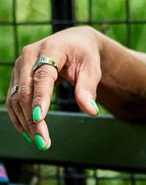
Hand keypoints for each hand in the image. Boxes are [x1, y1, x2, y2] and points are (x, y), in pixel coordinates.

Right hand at [6, 26, 101, 148]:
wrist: (74, 43)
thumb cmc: (84, 55)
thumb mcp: (92, 69)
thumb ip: (88, 88)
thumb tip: (91, 110)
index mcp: (50, 49)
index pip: (42, 76)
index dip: (41, 98)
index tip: (40, 119)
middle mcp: (30, 55)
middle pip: (26, 90)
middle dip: (33, 118)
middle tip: (43, 141)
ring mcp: (21, 66)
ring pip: (17, 97)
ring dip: (25, 121)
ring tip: (40, 141)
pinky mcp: (17, 76)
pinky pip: (13, 99)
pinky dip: (19, 117)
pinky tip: (28, 133)